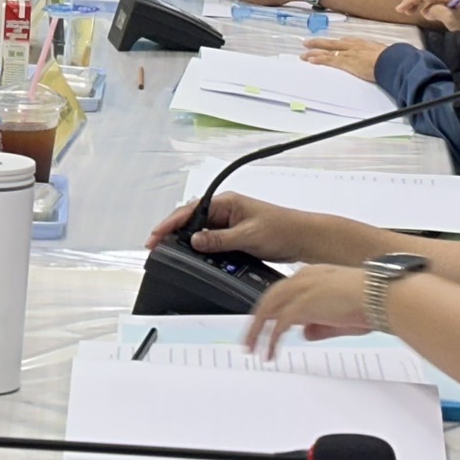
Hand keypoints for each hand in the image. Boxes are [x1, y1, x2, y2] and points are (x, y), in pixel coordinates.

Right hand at [146, 189, 328, 264]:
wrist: (304, 239)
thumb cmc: (282, 229)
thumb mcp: (248, 236)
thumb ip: (219, 239)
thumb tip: (195, 241)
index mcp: (226, 202)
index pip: (191, 211)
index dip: (170, 223)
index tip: (155, 235)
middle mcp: (225, 210)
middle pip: (191, 220)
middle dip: (173, 232)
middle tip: (155, 246)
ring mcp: (230, 223)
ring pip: (201, 232)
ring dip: (186, 242)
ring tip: (170, 252)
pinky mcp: (235, 236)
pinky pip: (212, 241)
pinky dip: (201, 249)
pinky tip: (194, 257)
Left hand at [246, 266, 372, 357]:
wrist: (382, 297)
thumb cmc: (372, 303)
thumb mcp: (342, 316)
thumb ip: (320, 325)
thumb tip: (305, 334)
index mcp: (313, 275)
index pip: (284, 290)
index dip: (272, 307)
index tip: (265, 322)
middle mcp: (303, 279)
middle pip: (270, 298)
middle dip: (257, 319)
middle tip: (249, 337)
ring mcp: (301, 290)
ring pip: (268, 310)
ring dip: (257, 331)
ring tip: (252, 348)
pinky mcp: (303, 305)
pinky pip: (279, 325)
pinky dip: (270, 340)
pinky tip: (269, 353)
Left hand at [300, 34, 388, 80]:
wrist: (391, 60)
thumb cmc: (391, 58)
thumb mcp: (384, 52)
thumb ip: (378, 54)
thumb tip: (382, 57)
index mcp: (361, 43)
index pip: (344, 41)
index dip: (334, 43)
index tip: (327, 43)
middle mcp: (351, 45)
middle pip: (331, 43)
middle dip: (318, 43)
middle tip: (307, 43)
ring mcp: (347, 53)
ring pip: (326, 51)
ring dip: (314, 52)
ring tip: (303, 54)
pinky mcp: (345, 62)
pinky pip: (328, 60)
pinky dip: (318, 59)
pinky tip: (310, 60)